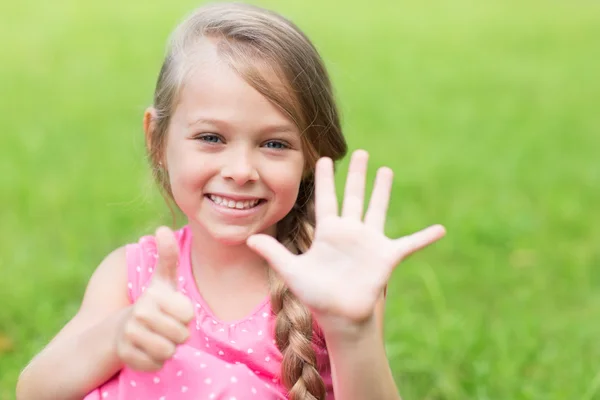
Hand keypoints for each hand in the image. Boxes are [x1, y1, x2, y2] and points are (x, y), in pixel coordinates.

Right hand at [116, 227, 194, 370]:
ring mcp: (129, 337)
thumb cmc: (152, 303)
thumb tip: (163, 228)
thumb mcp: (162, 281)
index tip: (173, 311)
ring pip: (169, 352)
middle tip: (165, 327)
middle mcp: (137, 315)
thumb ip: (167, 257)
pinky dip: (155, 362)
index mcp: (151, 298)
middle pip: (181, 336)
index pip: (188, 315)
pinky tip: (147, 350)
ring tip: (157, 338)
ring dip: (168, 349)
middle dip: (178, 335)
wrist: (121, 329)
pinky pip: (156, 365)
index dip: (186, 316)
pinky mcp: (125, 357)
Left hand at [247, 150, 444, 334]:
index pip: (326, 199)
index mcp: (328, 232)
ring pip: (377, 209)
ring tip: (386, 170)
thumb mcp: (292, 272)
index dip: (325, 179)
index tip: (324, 158)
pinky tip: (441, 229)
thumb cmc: (316, 295)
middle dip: (356, 174)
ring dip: (383, 190)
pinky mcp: (386, 256)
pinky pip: (410, 244)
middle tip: (361, 152)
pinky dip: (424, 237)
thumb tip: (248, 238)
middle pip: (354, 196)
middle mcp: (350, 232)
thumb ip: (274, 253)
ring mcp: (369, 242)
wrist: (340, 316)